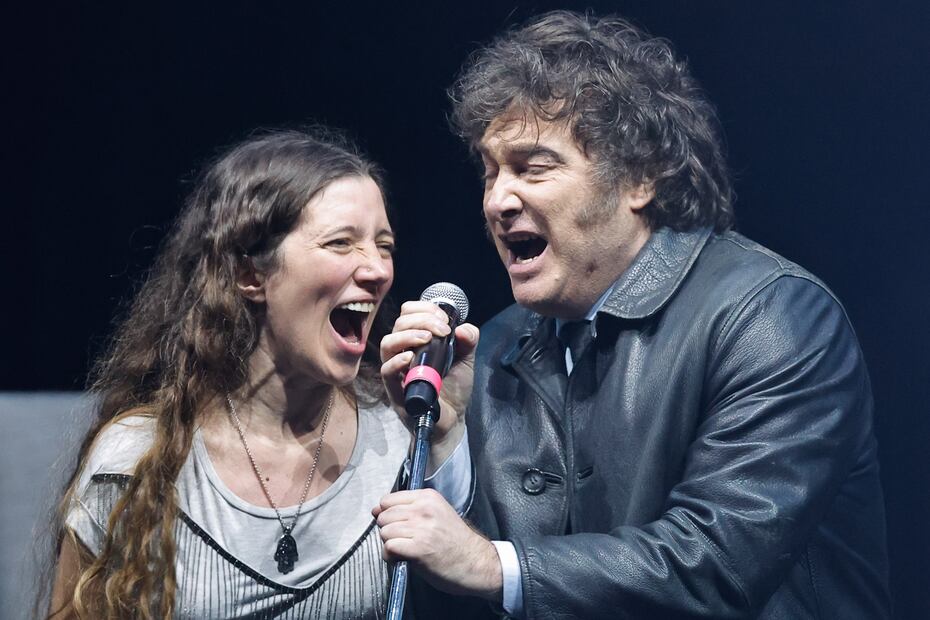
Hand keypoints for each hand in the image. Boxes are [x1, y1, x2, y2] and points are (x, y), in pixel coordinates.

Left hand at [373, 489, 502, 600]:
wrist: (476, 562)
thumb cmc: (456, 542)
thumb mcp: (436, 514)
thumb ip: (408, 509)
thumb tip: (376, 510)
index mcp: (428, 497)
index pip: (388, 500)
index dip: (386, 514)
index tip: (393, 524)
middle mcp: (424, 509)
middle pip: (384, 516)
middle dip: (387, 530)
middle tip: (402, 540)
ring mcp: (422, 528)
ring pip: (385, 532)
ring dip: (389, 544)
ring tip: (404, 550)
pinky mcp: (419, 548)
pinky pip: (389, 547)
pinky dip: (391, 556)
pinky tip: (403, 558)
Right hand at [380, 300, 478, 458]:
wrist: (452, 420)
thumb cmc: (453, 388)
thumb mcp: (465, 360)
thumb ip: (468, 341)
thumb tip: (463, 328)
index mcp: (416, 341)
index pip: (408, 315)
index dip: (424, 309)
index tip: (444, 319)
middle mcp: (403, 352)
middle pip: (398, 325)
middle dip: (421, 320)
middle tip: (442, 330)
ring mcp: (398, 372)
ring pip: (387, 344)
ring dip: (407, 336)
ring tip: (427, 338)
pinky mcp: (395, 391)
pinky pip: (386, 372)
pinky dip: (396, 362)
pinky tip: (410, 359)